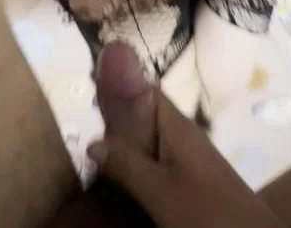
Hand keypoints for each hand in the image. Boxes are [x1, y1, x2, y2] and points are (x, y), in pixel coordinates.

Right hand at [89, 42, 285, 227]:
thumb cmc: (205, 208)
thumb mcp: (158, 189)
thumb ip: (126, 163)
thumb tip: (90, 140)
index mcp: (176, 125)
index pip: (145, 88)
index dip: (118, 82)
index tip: (89, 87)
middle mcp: (183, 133)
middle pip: (145, 112)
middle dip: (118, 115)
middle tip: (85, 122)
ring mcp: (189, 156)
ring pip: (151, 137)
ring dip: (127, 139)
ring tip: (97, 146)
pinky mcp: (192, 177)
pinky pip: (158, 157)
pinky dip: (139, 159)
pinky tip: (124, 173)